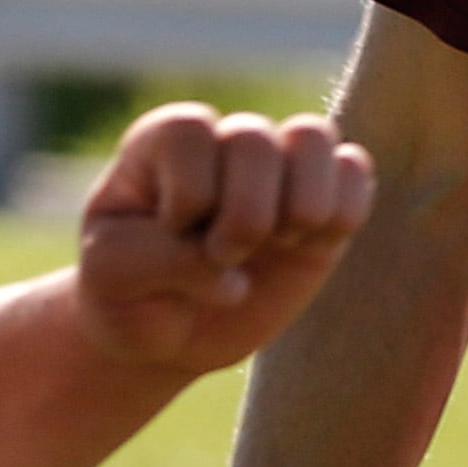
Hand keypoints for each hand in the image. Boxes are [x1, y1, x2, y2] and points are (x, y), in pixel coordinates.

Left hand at [74, 105, 374, 379]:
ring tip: (278, 245)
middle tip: (224, 257)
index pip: (191, 132)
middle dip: (243, 217)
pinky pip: (356, 172)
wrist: (165, 333)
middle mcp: (222, 142)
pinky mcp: (320, 203)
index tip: (171, 234)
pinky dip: (342, 215)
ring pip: (314, 136)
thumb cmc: (126, 294)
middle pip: (253, 139)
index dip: (189, 195)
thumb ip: (158, 262)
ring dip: (300, 205)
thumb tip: (236, 280)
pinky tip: (307, 250)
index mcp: (161, 143)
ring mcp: (276, 169)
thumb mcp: (111, 278)